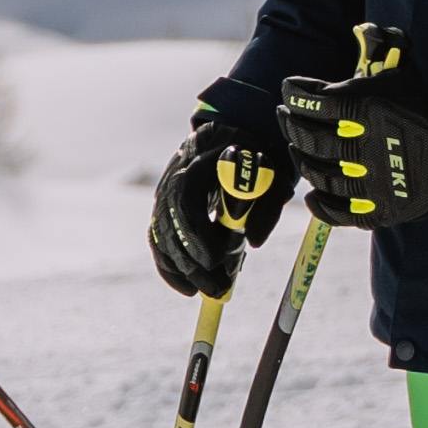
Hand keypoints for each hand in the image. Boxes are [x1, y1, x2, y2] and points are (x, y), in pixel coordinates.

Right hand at [149, 116, 284, 297]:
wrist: (227, 136)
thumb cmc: (252, 153)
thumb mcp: (269, 171)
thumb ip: (265, 203)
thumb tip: (254, 243)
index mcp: (196, 163)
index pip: (184, 204)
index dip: (196, 236)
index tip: (216, 261)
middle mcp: (171, 180)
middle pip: (171, 228)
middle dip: (192, 263)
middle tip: (218, 288)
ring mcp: (163, 195)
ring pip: (163, 239)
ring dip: (184, 271)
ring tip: (212, 291)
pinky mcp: (163, 209)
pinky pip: (158, 242)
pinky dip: (170, 268)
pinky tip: (188, 288)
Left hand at [277, 71, 427, 232]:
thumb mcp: (400, 77)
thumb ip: (371, 63)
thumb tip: (355, 36)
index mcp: (369, 108)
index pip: (314, 101)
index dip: (295, 94)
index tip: (289, 89)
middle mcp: (366, 144)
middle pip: (310, 139)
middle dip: (290, 124)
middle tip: (284, 116)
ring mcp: (373, 181)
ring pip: (319, 174)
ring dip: (302, 160)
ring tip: (297, 148)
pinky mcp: (382, 209)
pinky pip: (340, 212)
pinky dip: (321, 205)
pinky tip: (312, 194)